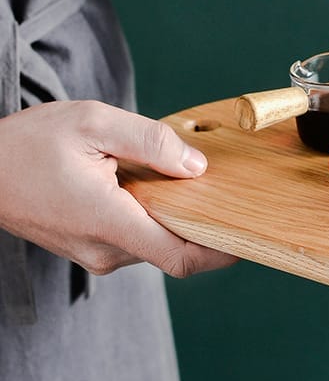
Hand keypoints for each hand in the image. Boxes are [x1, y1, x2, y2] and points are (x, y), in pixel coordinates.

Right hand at [0, 101, 236, 276]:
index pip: (180, 257)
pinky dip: (154, 216)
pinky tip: (149, 185)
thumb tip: (196, 167)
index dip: (222, 250)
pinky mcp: (91, 247)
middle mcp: (104, 250)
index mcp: (108, 221)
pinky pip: (137, 237)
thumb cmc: (28, 144)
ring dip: (175, 215)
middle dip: (203, 222)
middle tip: (221, 188)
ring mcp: (96, 254)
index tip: (249, 233)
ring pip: (156, 240)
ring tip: (177, 177)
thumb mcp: (94, 123)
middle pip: (175, 247)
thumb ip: (151, 143)